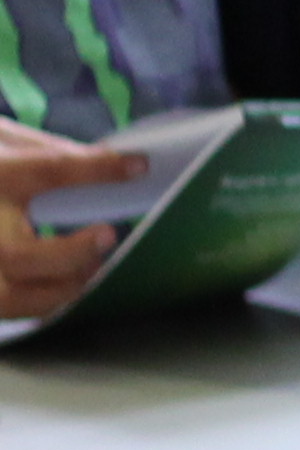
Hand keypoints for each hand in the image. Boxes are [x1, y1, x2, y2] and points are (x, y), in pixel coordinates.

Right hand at [0, 122, 138, 318]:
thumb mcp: (5, 142)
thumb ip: (56, 155)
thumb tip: (120, 166)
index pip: (47, 169)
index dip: (96, 170)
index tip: (136, 168)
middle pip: (16, 258)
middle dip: (69, 256)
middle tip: (107, 236)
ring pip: (8, 298)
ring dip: (59, 290)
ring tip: (90, 269)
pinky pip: (7, 307)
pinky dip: (41, 304)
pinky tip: (67, 287)